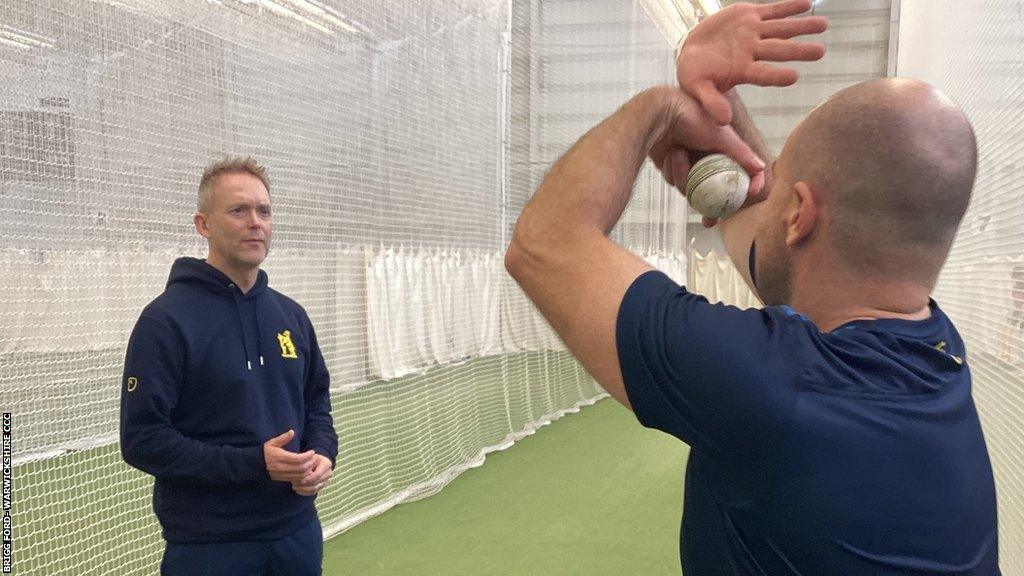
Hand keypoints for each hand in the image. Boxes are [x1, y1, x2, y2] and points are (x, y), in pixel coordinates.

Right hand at [263, 429, 316, 482]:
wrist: (256, 465)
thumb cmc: (266, 452)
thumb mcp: (272, 443)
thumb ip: (283, 438)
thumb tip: (292, 432)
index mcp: (280, 457)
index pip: (298, 458)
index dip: (307, 456)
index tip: (312, 452)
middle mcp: (282, 467)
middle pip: (301, 468)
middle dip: (310, 463)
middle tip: (314, 458)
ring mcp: (283, 474)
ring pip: (300, 476)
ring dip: (308, 471)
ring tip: (311, 464)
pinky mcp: (283, 479)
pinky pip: (296, 480)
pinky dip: (303, 476)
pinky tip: (306, 471)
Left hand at [291, 454, 332, 495]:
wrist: (315, 461)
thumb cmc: (310, 458)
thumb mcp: (309, 457)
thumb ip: (306, 463)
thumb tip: (301, 472)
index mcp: (326, 464)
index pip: (318, 474)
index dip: (309, 478)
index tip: (301, 480)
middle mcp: (328, 473)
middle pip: (317, 482)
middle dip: (305, 484)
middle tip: (294, 483)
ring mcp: (325, 480)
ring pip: (315, 488)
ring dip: (303, 489)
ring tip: (294, 486)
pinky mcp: (321, 486)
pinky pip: (313, 492)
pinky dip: (304, 492)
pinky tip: (297, 490)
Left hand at [646, 86, 764, 199]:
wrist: (658, 114)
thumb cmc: (691, 116)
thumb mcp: (721, 135)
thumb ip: (741, 152)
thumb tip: (761, 167)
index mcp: (723, 150)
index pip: (742, 173)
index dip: (749, 186)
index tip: (750, 193)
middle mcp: (708, 159)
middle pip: (716, 190)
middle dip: (710, 202)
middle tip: (708, 212)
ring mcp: (691, 165)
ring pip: (693, 188)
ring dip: (685, 174)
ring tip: (679, 152)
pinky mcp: (673, 169)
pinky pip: (676, 182)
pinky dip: (673, 170)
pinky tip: (670, 153)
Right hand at [677, 0, 826, 123]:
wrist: (691, 49)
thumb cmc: (694, 72)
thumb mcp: (696, 87)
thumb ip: (711, 101)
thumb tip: (723, 122)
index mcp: (741, 70)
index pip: (761, 74)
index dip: (776, 75)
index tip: (793, 77)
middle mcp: (751, 51)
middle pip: (778, 50)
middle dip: (799, 51)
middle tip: (820, 53)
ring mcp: (753, 33)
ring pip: (781, 29)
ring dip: (802, 26)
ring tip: (824, 25)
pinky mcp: (750, 15)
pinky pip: (773, 10)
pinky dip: (789, 7)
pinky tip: (808, 3)